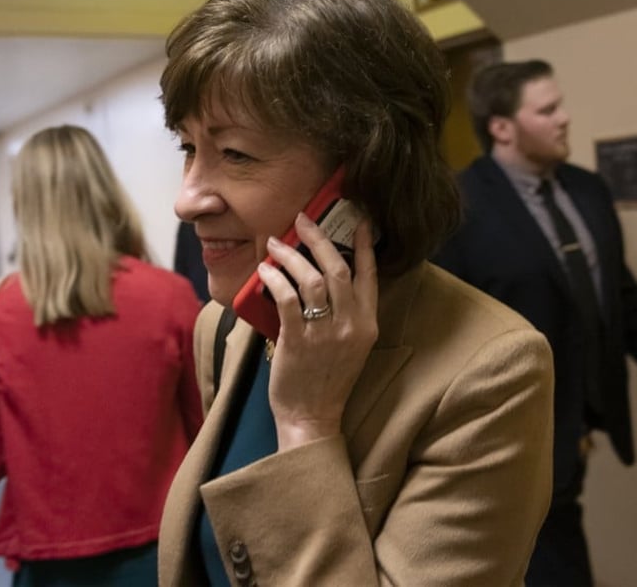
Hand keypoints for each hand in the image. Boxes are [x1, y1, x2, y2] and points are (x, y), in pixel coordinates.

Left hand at [259, 214, 378, 451]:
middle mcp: (350, 325)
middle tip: (303, 219)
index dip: (363, 246)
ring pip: (311, 279)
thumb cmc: (327, 380)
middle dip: (319, 238)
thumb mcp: (348, 345)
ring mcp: (324, 333)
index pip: (370, 276)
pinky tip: (265, 270)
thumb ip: (343, 313)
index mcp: (367, 324)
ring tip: (275, 243)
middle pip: (338, 269)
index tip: (358, 220)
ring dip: (291, 255)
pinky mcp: (297, 340)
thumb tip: (318, 275)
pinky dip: (275, 278)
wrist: (312, 417)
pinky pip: (286, 298)